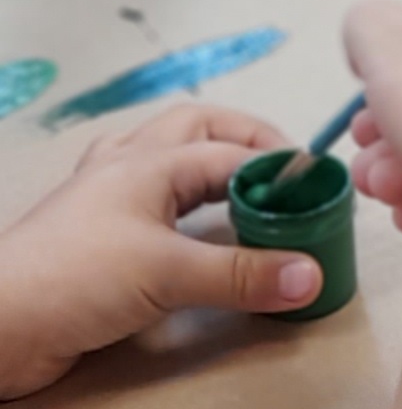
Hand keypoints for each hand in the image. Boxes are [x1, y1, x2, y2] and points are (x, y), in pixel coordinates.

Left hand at [0, 104, 318, 397]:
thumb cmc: (71, 280)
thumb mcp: (166, 273)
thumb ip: (243, 275)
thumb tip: (313, 275)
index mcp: (146, 162)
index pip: (233, 152)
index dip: (281, 168)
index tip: (324, 193)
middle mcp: (127, 168)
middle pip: (198, 129)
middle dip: (248, 141)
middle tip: (289, 176)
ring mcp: (108, 200)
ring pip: (169, 155)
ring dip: (211, 162)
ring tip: (249, 189)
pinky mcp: (99, 237)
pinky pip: (151, 198)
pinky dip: (182, 199)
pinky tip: (194, 223)